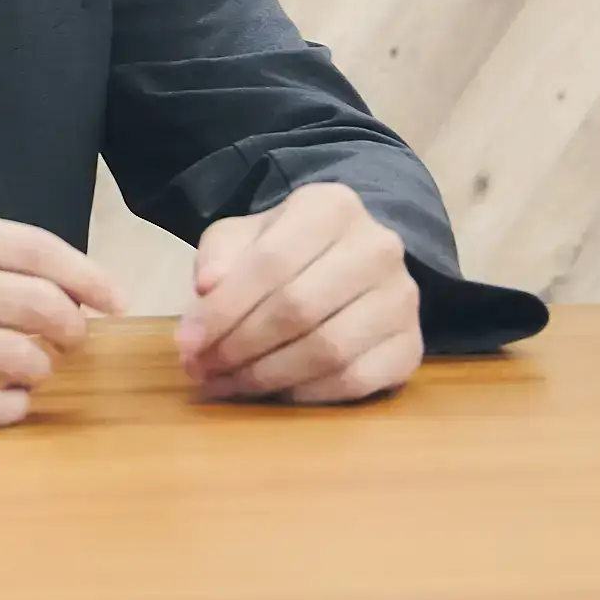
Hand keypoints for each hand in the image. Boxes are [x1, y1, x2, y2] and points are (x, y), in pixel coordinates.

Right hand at [0, 193, 126, 428]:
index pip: (27, 248)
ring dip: (38, 368)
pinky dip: (6, 407)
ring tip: (27, 366)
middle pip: (33, 305)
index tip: (111, 297)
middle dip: (71, 326)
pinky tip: (5, 400)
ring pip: (12, 359)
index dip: (85, 275)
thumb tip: (57, 279)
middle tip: (73, 337)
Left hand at [177, 182, 420, 403]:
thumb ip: (220, 256)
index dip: (223, 309)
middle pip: (298, 308)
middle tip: (203, 369)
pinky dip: (309, 393)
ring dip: (267, 376)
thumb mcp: (244, 237)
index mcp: (332, 206)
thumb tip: (208, 288)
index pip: (271, 262)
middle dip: (239, 346)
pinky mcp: (412, 346)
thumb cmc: (284, 249)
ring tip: (228, 383)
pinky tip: (275, 392)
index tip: (186, 343)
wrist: (346, 261)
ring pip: (328, 349)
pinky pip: (357, 381)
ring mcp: (403, 298)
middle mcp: (378, 247)